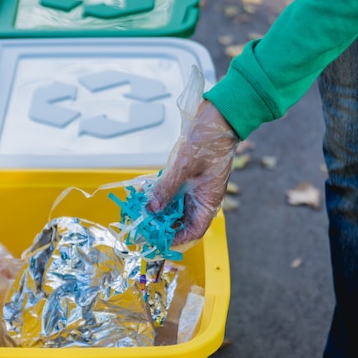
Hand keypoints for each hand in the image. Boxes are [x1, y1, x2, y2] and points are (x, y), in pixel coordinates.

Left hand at [147, 99, 238, 246]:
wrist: (218, 116)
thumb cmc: (210, 139)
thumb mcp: (184, 166)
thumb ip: (167, 188)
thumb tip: (152, 209)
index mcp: (208, 200)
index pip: (193, 232)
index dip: (175, 240)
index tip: (156, 242)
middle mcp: (201, 198)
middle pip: (181, 222)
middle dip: (161, 227)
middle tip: (141, 227)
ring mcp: (193, 188)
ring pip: (174, 208)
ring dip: (158, 211)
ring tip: (139, 212)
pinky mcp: (186, 177)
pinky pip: (171, 192)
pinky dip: (159, 195)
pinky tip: (145, 195)